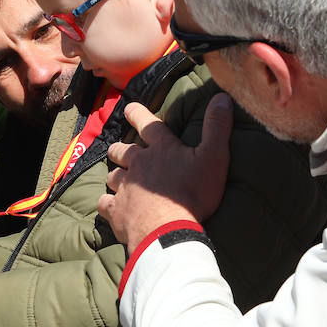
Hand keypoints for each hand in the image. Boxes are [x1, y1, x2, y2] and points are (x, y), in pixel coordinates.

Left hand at [97, 94, 232, 250]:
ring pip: (113, 175)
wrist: (168, 229)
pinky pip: (105, 202)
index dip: (138, 114)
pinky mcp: (116, 209)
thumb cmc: (193, 193)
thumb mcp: (214, 157)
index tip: (129, 108)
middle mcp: (138, 164)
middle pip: (122, 150)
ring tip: (117, 178)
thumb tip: (222, 97)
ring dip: (115, 175)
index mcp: (161, 149)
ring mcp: (124, 187)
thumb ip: (217, 127)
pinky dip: (107, 203)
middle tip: (118, 149)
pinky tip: (109, 205)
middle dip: (120, 148)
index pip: (149, 124)